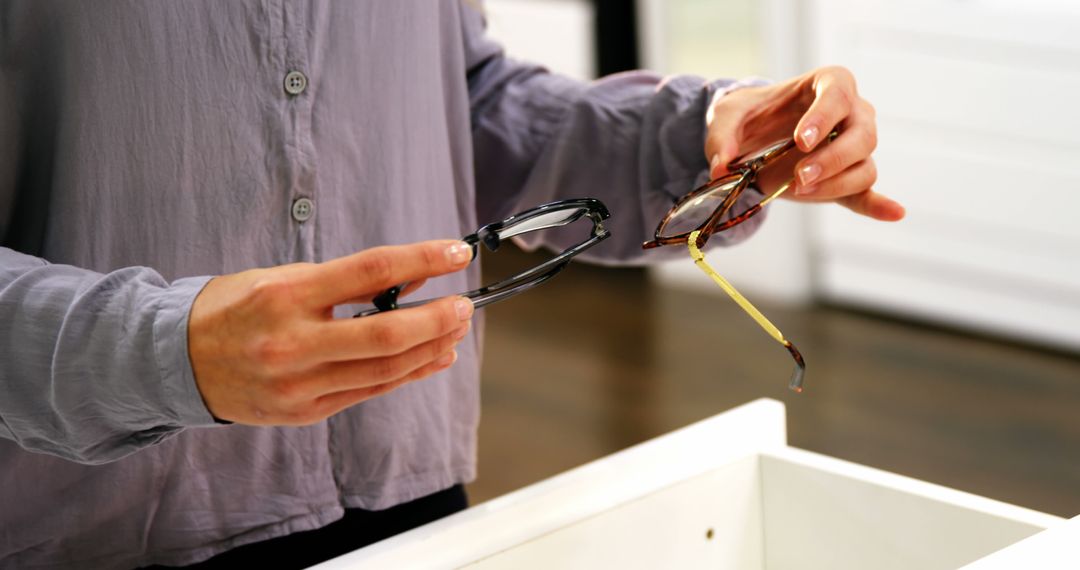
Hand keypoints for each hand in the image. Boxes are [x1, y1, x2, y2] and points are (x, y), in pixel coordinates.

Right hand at [188, 240, 474, 424]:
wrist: (175, 361)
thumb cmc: (233, 309)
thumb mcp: (283, 277)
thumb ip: (345, 282)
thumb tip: (410, 280)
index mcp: (285, 295)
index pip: (370, 271)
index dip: (421, 260)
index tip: (455, 253)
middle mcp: (292, 342)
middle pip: (387, 333)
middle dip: (438, 318)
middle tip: (465, 304)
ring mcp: (298, 384)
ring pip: (385, 370)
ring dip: (431, 349)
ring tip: (456, 329)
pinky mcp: (303, 412)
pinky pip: (368, 391)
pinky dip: (406, 374)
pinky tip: (431, 358)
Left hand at [705, 66, 904, 221]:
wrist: (755, 133)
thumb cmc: (748, 114)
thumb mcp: (726, 116)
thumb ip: (722, 138)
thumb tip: (721, 169)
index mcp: (828, 83)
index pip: (839, 94)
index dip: (824, 117)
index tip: (802, 140)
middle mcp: (853, 112)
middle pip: (863, 135)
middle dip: (832, 159)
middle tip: (800, 177)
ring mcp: (854, 146)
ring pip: (864, 166)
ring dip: (836, 183)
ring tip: (800, 190)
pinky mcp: (846, 176)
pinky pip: (867, 192)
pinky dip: (879, 205)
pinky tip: (894, 213)